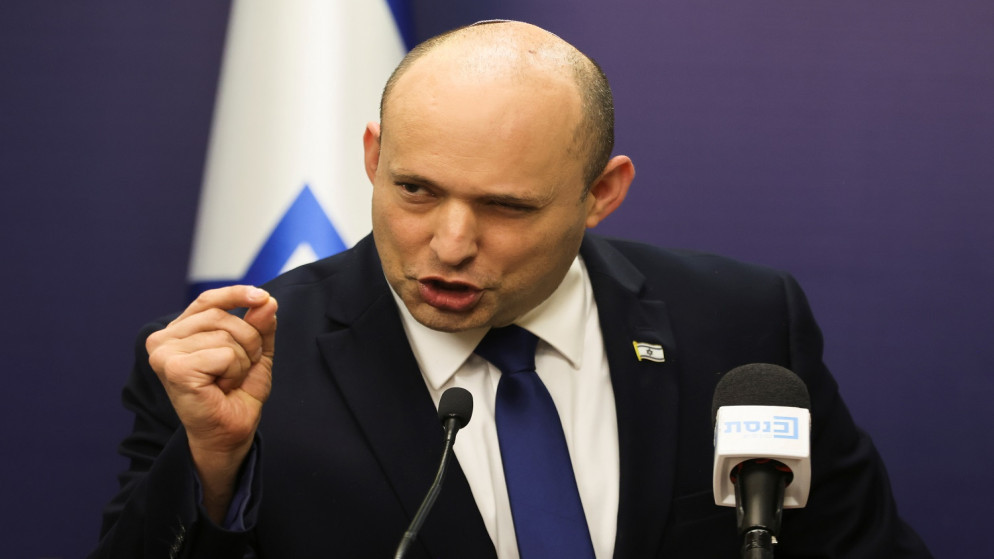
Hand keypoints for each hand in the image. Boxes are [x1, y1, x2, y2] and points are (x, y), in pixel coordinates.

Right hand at [146, 285, 277, 521]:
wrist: (231, 432)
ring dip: (241, 360)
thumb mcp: (254, 352)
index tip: (263, 297)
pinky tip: (222, 387)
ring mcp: (164, 353)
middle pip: (221, 316)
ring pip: (225, 335)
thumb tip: (267, 301)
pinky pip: (224, 353)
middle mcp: (163, 339)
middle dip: (247, 340)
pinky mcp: (175, 368)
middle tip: (240, 368)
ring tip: (228, 380)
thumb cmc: (236, 394)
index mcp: (178, 331)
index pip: (207, 300)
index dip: (236, 294)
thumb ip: (259, 324)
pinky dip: (234, 371)